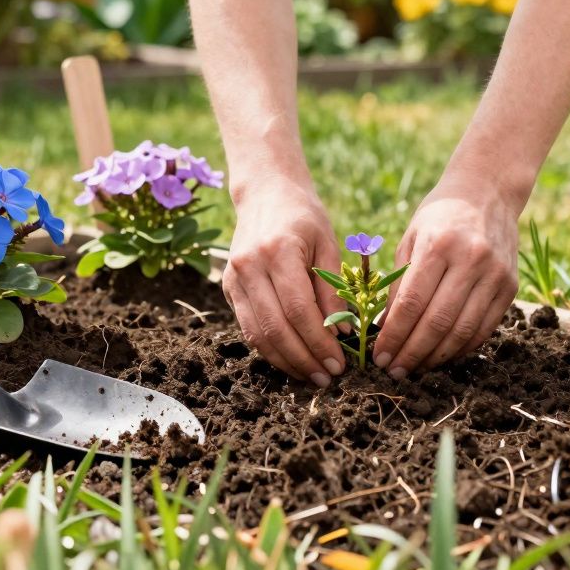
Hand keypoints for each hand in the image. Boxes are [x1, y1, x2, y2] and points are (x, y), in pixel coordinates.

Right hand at [222, 180, 347, 386]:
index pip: (298, 309)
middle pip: (275, 327)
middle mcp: (249, 266)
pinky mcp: (229, 288)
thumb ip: (332, 288)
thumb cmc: (304, 217)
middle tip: (327, 377)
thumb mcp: (327, 244)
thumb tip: (341, 333)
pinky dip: (270, 349)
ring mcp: (234, 278)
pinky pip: (248, 327)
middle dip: (303, 358)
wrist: (266, 192)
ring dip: (285, 361)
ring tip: (310, 375)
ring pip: (256, 334)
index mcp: (277, 251)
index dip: (318, 341)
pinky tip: (292, 359)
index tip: (339, 362)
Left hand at [373, 179, 519, 378]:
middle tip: (395, 370)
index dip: (394, 335)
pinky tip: (442, 355)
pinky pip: (484, 329)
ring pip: (463, 331)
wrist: (489, 192)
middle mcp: (471, 260)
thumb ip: (398, 283)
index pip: (412, 302)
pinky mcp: (511, 287)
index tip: (379, 356)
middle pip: (438, 322)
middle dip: (412, 353)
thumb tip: (385, 329)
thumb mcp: (411, 239)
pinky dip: (461, 348)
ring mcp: (495, 275)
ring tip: (416, 368)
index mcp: (439, 245)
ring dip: (436, 357)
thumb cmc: (439, 216)